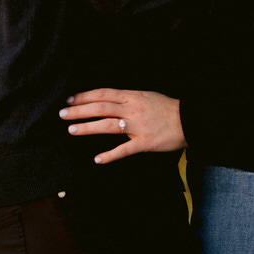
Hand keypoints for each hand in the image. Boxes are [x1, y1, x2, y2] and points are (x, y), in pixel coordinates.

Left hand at [59, 89, 185, 163]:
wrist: (191, 119)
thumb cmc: (167, 108)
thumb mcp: (146, 96)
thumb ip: (127, 99)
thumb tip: (107, 99)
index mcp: (132, 96)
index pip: (103, 94)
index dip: (84, 96)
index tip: (69, 100)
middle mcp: (132, 109)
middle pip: (101, 108)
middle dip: (79, 110)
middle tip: (62, 114)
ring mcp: (138, 126)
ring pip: (108, 126)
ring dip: (87, 128)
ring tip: (71, 130)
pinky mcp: (145, 143)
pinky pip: (124, 150)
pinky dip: (110, 155)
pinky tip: (97, 159)